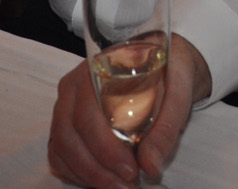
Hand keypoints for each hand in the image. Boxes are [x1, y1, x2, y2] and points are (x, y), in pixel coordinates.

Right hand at [48, 33, 210, 188]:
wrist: (161, 61)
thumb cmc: (167, 74)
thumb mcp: (177, 94)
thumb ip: (165, 128)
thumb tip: (151, 166)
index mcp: (95, 72)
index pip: (88, 116)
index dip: (105, 149)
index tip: (130, 170)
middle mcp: (73, 88)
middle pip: (70, 135)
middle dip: (97, 168)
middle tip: (125, 184)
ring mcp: (65, 106)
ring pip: (62, 147)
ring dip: (86, 174)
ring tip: (117, 186)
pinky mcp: (66, 123)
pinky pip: (59, 153)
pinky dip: (77, 172)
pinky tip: (101, 180)